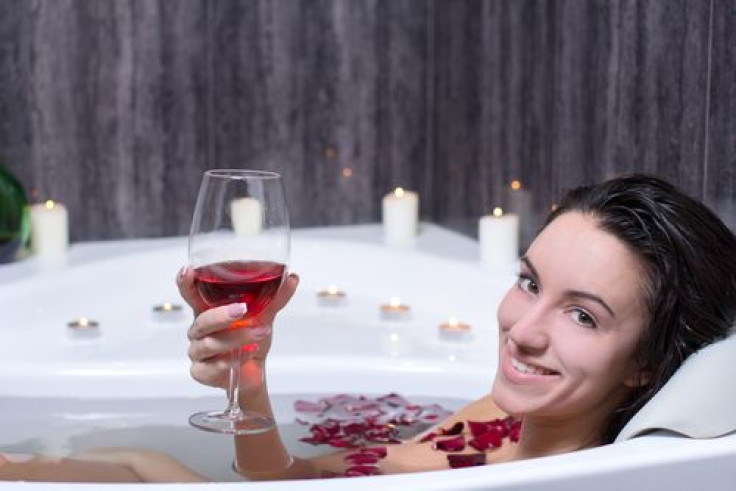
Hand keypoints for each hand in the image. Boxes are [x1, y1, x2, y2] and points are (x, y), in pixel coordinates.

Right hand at [177, 268, 299, 388]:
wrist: (253, 370)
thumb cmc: (250, 337)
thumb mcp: (263, 315)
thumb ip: (275, 298)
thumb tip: (292, 278)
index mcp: (207, 310)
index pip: (191, 294)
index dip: (185, 283)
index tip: (188, 271)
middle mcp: (199, 330)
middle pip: (202, 321)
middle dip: (222, 315)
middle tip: (242, 310)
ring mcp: (197, 352)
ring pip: (210, 344)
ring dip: (237, 338)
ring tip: (259, 333)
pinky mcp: (201, 372)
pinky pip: (213, 366)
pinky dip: (233, 360)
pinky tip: (249, 353)